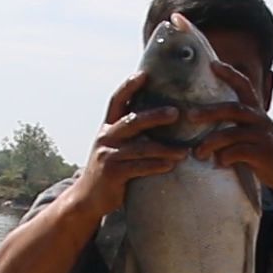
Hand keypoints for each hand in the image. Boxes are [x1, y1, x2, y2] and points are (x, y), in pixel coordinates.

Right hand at [70, 72, 187, 215]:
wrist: (88, 198)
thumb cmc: (111, 169)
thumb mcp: (117, 147)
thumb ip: (132, 134)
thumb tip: (161, 116)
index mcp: (108, 127)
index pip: (117, 101)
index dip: (129, 86)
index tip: (145, 74)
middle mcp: (106, 137)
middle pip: (132, 121)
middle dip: (154, 116)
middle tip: (176, 113)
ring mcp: (108, 155)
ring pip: (140, 147)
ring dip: (164, 149)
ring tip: (184, 151)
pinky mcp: (112, 173)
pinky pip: (138, 167)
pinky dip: (156, 166)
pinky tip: (171, 165)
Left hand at [186, 63, 272, 193]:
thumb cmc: (263, 151)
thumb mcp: (252, 133)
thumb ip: (234, 126)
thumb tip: (202, 123)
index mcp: (255, 111)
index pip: (244, 85)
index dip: (230, 74)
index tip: (213, 64)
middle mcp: (260, 119)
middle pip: (233, 109)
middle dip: (210, 111)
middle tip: (190, 115)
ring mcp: (263, 136)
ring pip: (233, 133)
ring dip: (212, 142)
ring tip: (198, 152)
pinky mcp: (265, 153)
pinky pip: (241, 152)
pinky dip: (226, 157)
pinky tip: (219, 162)